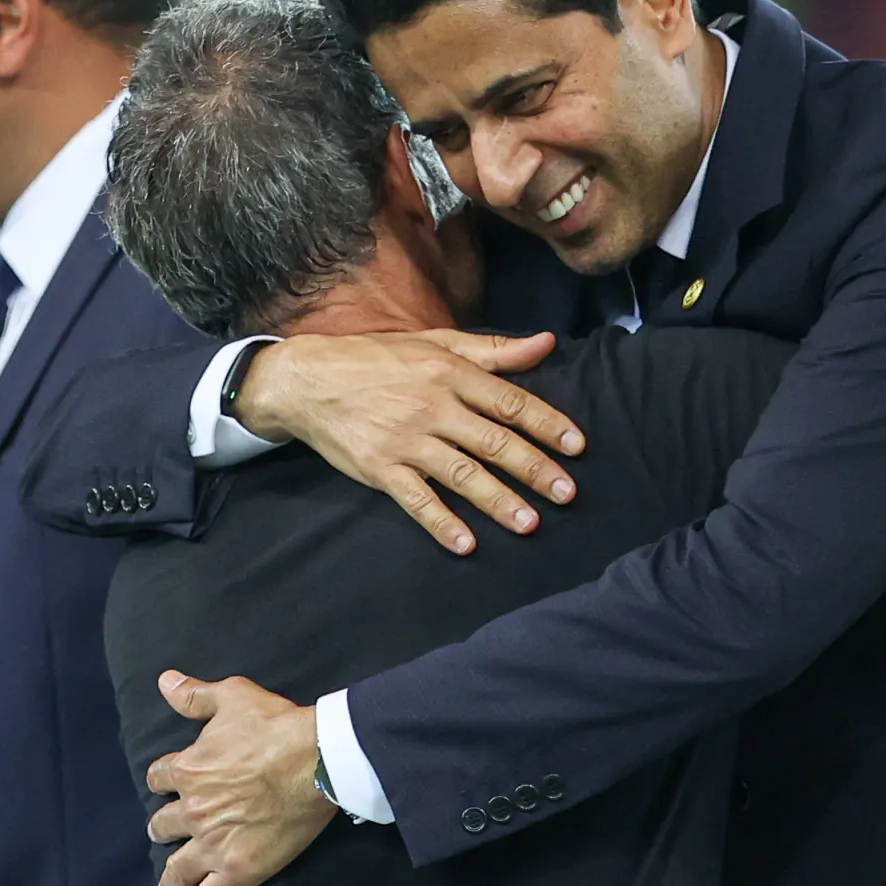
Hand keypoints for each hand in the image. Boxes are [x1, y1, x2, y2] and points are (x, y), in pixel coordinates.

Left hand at [145, 672, 335, 885]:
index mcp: (188, 769)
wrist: (313, 761)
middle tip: (168, 835)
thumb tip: (165, 681)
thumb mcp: (233, 696)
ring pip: (178, 868)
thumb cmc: (275, 725)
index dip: (165, 780)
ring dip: (170, 878)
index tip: (170, 784)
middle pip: (164, 825)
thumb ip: (195, 694)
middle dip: (165, 829)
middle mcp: (193, 809)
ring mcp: (212, 843)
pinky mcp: (236, 870)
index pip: (160, 778)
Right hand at [236, 329, 586, 552]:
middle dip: (534, 469)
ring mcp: (405, 440)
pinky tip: (466, 543)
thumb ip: (494, 350)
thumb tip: (547, 342)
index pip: (509, 401)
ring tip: (530, 523)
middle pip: (493, 441)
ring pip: (461, 474)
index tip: (577, 446)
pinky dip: (441, 522)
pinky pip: (416, 500)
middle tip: (567, 493)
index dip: (546, 423)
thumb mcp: (436, 342)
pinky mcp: (379, 468)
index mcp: (450, 373)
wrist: (307, 380)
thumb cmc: (378, 359)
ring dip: (498, 501)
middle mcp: (432, 407)